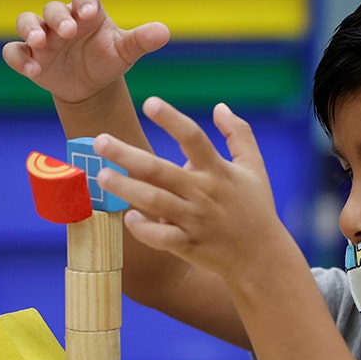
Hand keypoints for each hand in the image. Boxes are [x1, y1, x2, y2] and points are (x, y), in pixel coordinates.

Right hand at [2, 0, 169, 103]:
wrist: (90, 87)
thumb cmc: (107, 61)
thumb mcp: (125, 52)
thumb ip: (141, 40)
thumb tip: (164, 32)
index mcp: (87, 13)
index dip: (84, 1)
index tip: (89, 13)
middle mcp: (61, 20)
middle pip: (53, 8)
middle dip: (58, 18)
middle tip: (68, 32)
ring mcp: (42, 38)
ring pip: (26, 22)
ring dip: (31, 30)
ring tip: (40, 44)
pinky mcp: (29, 57)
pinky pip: (14, 52)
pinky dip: (19, 59)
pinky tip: (33, 71)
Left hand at [94, 98, 287, 278]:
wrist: (261, 256)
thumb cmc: (255, 207)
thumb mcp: (255, 167)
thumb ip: (239, 134)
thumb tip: (220, 106)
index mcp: (218, 170)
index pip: (193, 138)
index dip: (172, 119)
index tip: (149, 102)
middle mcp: (203, 193)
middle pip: (160, 170)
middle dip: (128, 155)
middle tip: (99, 141)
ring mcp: (194, 220)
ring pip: (155, 202)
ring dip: (127, 189)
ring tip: (102, 176)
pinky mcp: (188, 244)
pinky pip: (162, 238)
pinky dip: (144, 230)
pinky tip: (127, 218)